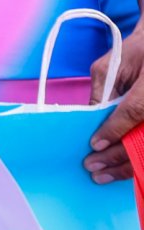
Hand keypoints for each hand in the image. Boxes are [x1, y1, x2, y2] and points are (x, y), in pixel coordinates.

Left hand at [84, 27, 143, 182]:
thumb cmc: (136, 53)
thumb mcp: (112, 67)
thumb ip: (102, 93)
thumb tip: (90, 118)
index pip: (132, 113)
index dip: (112, 131)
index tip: (93, 145)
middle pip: (143, 140)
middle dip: (117, 158)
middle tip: (92, 168)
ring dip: (128, 167)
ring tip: (105, 176)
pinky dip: (138, 161)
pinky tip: (123, 170)